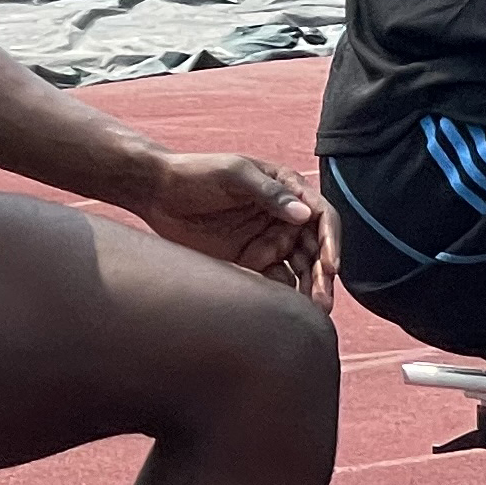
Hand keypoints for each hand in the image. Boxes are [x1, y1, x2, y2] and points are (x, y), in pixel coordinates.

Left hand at [134, 150, 328, 298]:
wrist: (155, 191)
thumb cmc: (195, 172)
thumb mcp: (233, 174)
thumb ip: (268, 193)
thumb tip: (304, 214)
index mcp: (287, 189)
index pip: (320, 217)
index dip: (330, 241)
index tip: (330, 266)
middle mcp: (283, 216)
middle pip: (314, 248)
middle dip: (322, 274)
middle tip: (323, 300)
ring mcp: (267, 239)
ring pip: (299, 268)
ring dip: (309, 288)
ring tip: (315, 312)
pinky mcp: (249, 259)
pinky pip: (275, 280)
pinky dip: (284, 295)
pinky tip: (289, 311)